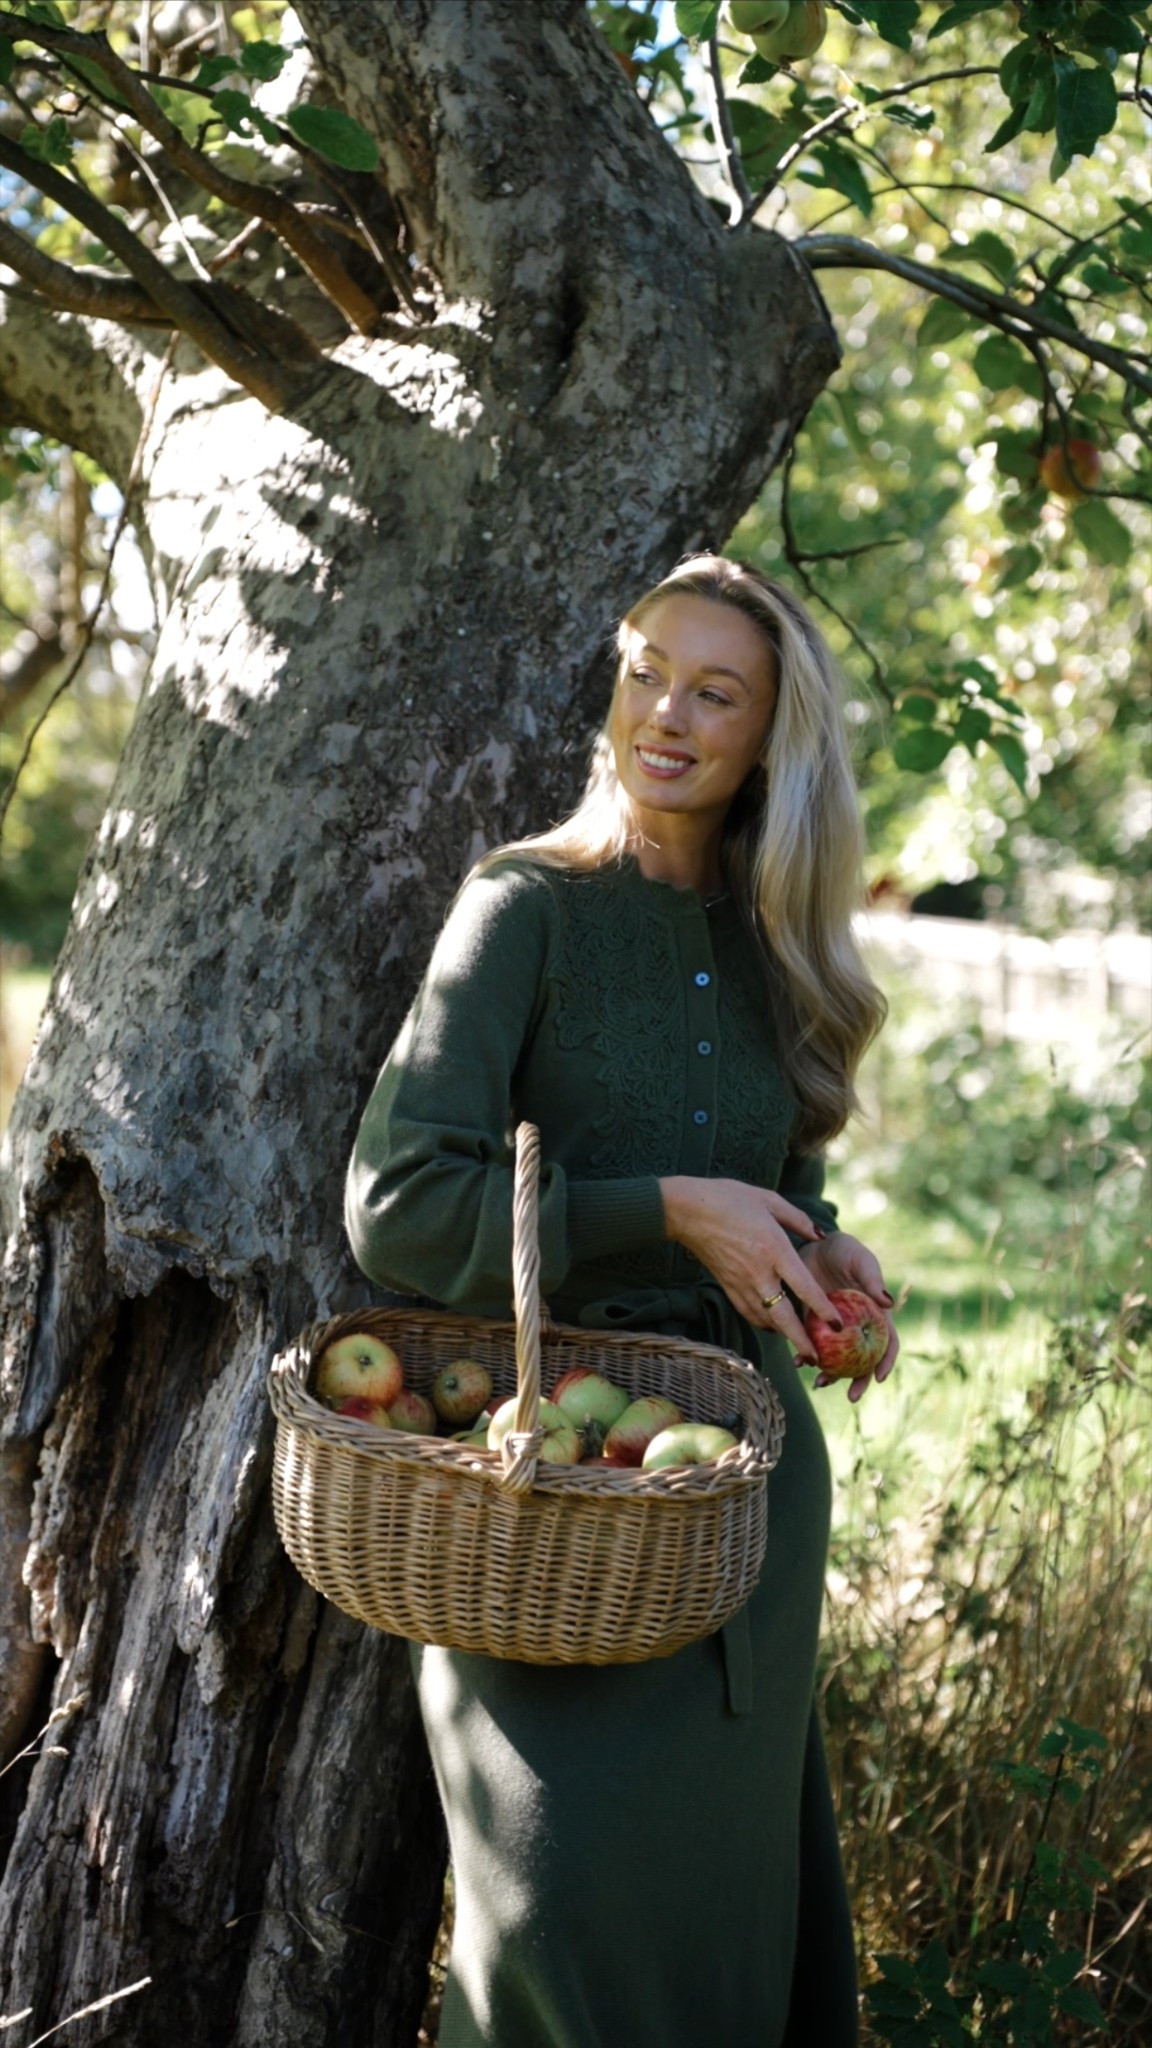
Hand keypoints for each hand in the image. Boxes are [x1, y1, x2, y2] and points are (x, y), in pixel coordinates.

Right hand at [659, 1175, 843, 1360]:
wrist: (687, 1210)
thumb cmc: (729, 1199)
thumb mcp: (769, 1200)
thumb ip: (798, 1220)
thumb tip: (820, 1235)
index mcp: (774, 1249)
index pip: (803, 1287)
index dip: (822, 1308)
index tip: (838, 1325)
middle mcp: (758, 1272)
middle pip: (783, 1317)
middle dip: (801, 1340)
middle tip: (817, 1358)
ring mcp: (740, 1282)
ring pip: (765, 1319)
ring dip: (783, 1334)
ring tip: (800, 1345)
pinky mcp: (727, 1286)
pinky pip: (748, 1312)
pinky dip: (763, 1322)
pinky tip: (773, 1325)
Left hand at [797, 1233, 898, 1401]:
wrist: (812, 1245)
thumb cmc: (844, 1251)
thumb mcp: (860, 1260)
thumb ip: (872, 1279)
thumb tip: (889, 1303)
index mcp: (875, 1314)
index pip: (887, 1342)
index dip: (886, 1361)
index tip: (879, 1378)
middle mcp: (857, 1327)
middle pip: (862, 1360)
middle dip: (858, 1380)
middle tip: (851, 1396)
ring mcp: (834, 1330)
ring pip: (836, 1359)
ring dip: (830, 1374)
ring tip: (819, 1383)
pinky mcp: (812, 1326)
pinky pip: (811, 1346)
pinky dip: (806, 1355)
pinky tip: (798, 1360)